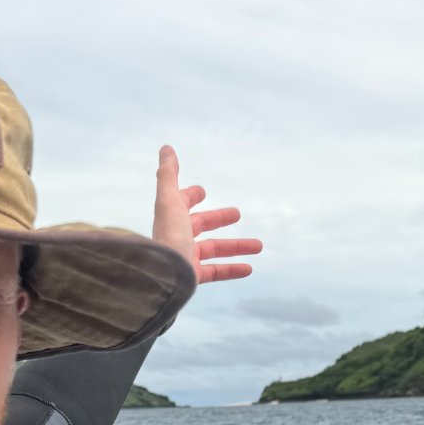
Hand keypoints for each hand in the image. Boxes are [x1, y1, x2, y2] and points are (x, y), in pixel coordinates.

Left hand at [152, 146, 261, 285]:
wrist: (164, 275)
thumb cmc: (169, 235)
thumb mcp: (169, 200)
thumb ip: (168, 174)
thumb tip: (166, 147)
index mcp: (170, 217)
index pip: (180, 203)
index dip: (190, 196)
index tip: (202, 192)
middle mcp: (176, 237)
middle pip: (199, 226)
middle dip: (218, 219)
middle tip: (236, 214)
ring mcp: (184, 257)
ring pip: (214, 250)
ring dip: (236, 246)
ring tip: (259, 246)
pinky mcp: (192, 276)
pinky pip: (215, 272)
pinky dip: (232, 269)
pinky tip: (249, 268)